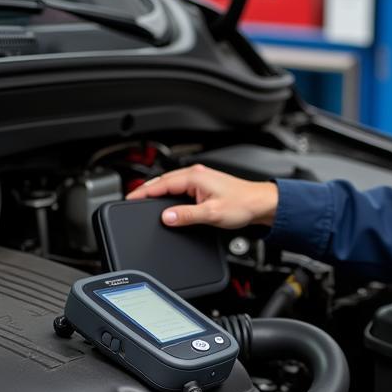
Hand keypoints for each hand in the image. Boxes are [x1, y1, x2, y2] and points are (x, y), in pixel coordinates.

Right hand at [125, 164, 278, 228]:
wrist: (262, 204)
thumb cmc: (243, 204)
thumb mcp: (211, 214)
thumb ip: (187, 216)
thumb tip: (166, 218)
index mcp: (194, 177)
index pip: (160, 184)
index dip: (143, 192)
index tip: (129, 198)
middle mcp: (196, 174)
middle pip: (163, 181)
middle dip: (146, 190)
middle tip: (131, 199)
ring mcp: (201, 179)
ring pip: (171, 183)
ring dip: (157, 191)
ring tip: (144, 200)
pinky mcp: (205, 185)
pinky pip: (180, 187)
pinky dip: (169, 193)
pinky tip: (167, 201)